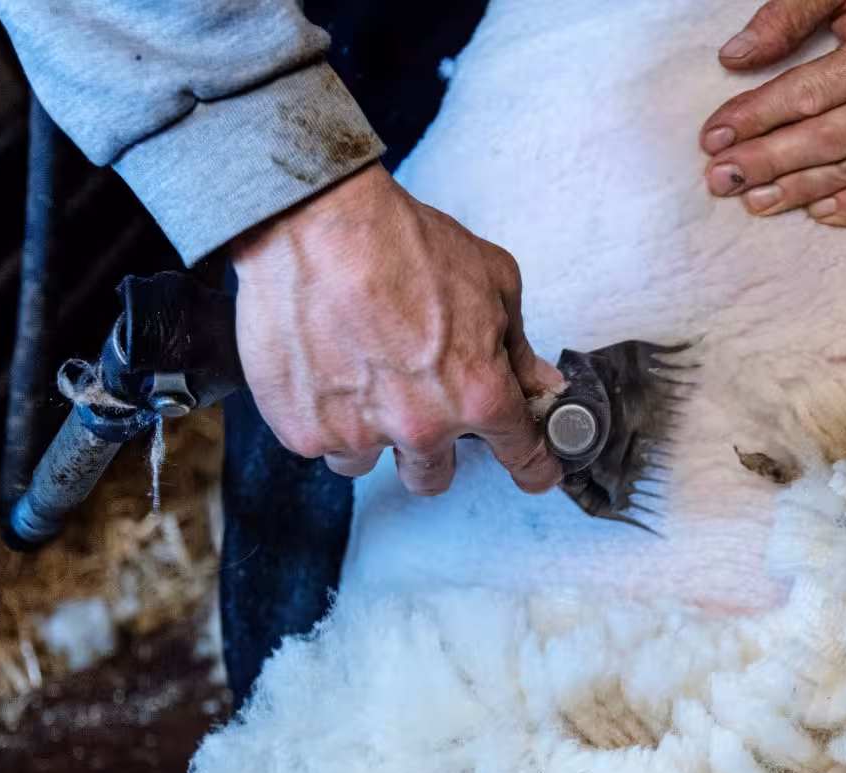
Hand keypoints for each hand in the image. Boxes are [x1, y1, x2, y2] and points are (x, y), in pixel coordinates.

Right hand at [230, 165, 564, 495]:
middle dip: (432, 450)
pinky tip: (323, 366)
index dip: (533, 467)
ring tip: (357, 373)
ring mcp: (359, 434)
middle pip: (433, 477)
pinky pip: (321, 442)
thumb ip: (517, 346)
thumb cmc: (405, 242)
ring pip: (369, 462)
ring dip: (368, 431)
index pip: (522, 456)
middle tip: (416, 406)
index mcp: (478, 395)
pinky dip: (322, 413)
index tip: (535, 473)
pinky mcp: (304, 430)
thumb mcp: (493, 281)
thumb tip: (542, 384)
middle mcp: (421, 427)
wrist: (315, 222)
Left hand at [700, 0, 845, 225]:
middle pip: (830, 140)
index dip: (757, 117)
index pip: (810, 94)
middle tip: (720, 179)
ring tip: (755, 201)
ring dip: (803, 190)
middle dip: (768, 161)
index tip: (714, 137)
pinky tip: (818, 214)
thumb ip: (789, 14)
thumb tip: (735, 57)